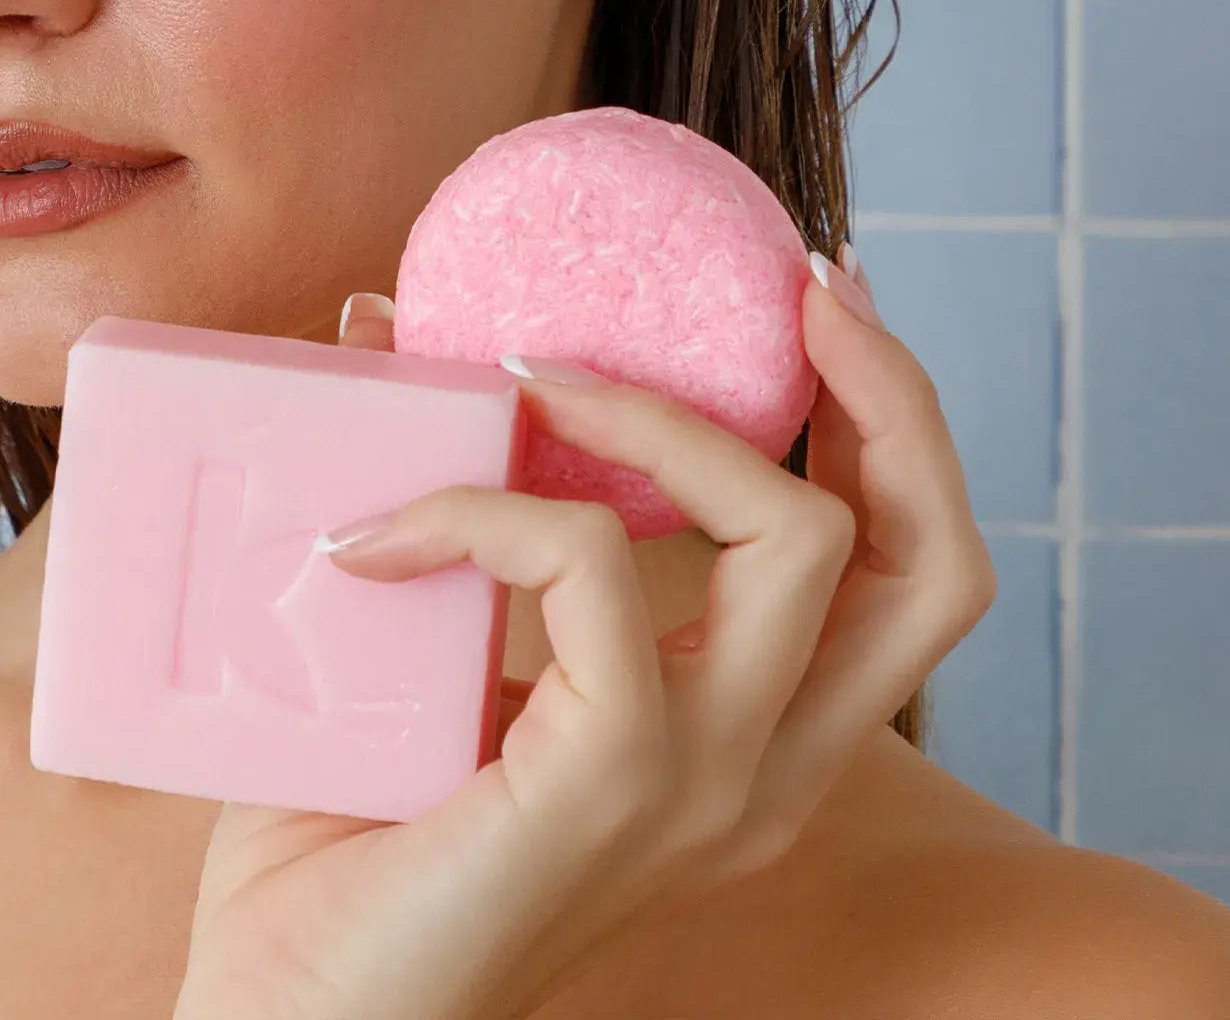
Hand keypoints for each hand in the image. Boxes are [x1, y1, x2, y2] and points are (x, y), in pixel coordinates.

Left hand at [169, 247, 996, 1019]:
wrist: (298, 1018)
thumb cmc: (354, 841)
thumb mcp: (423, 642)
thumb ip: (438, 496)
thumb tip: (388, 324)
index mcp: (745, 738)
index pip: (899, 574)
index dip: (890, 426)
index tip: (813, 300)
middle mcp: (765, 767)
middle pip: (931, 559)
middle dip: (888, 395)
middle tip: (801, 282)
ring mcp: (708, 782)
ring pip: (799, 537)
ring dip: (659, 413)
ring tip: (524, 373)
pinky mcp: (615, 780)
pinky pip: (591, 564)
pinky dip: (481, 504)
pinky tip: (373, 533)